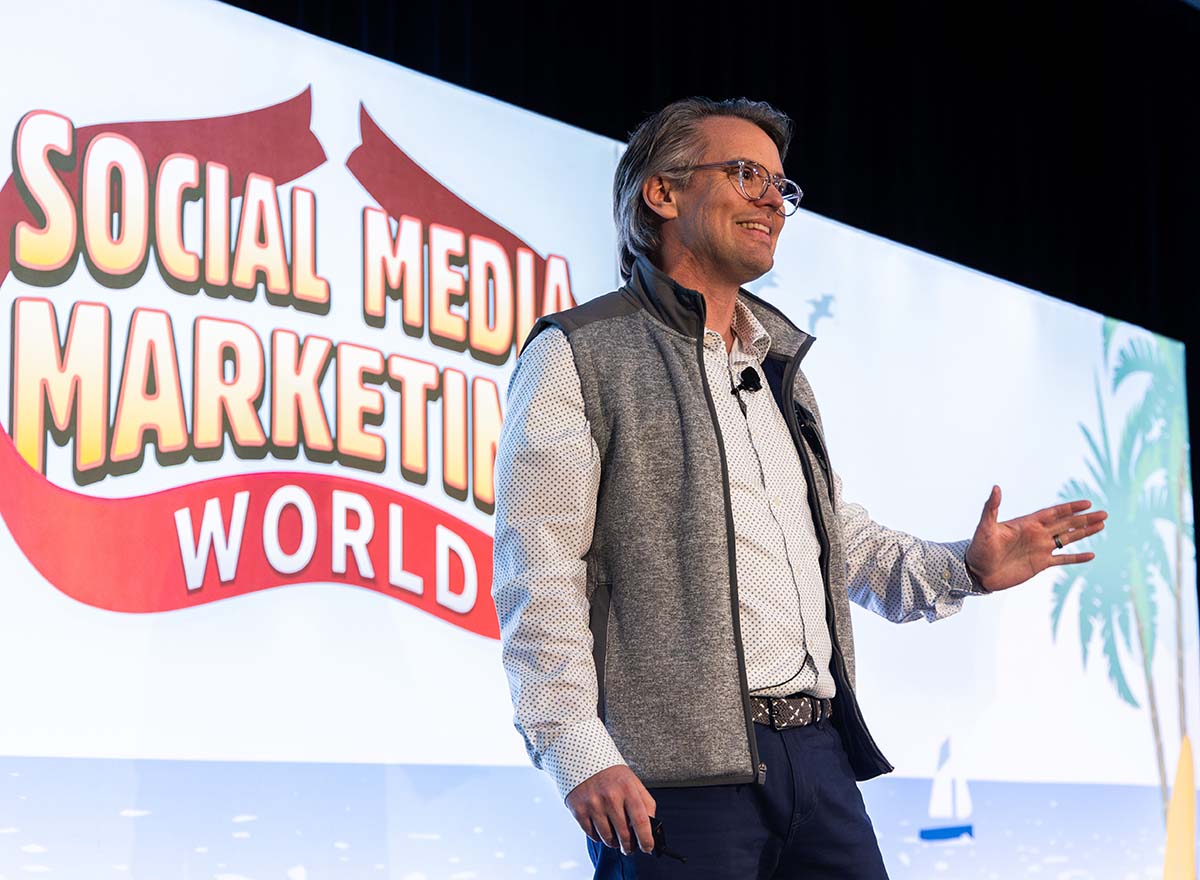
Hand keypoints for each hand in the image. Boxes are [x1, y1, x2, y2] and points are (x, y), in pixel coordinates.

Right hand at [564, 765, 655, 854]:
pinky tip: (601, 828)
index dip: (646, 839)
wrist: (584, 759)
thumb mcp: (633, 782)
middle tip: (629, 848)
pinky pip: (592, 835)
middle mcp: (610, 797)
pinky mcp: (579, 810)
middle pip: (624, 834)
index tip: (648, 847)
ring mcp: (594, 804)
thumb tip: (651, 827)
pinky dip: (598, 837)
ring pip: (607, 838)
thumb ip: (645, 803)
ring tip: (615, 838)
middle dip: (629, 846)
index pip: (641, 821)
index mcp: (628, 789)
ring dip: (613, 843)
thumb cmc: (611, 774)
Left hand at [964, 485, 1106, 591]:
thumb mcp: (984, 527)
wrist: (977, 572)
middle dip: (1084, 519)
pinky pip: (1062, 560)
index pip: (1053, 513)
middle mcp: (1037, 534)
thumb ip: (991, 508)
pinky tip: (1091, 555)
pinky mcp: (1040, 564)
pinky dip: (1077, 558)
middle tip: (1104, 514)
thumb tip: (996, 487)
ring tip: (1102, 526)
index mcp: (1027, 524)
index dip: (1070, 508)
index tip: (1087, 503)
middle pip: (1066, 524)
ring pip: (1067, 538)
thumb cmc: (978, 548)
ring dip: (1084, 533)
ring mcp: (1040, 549)